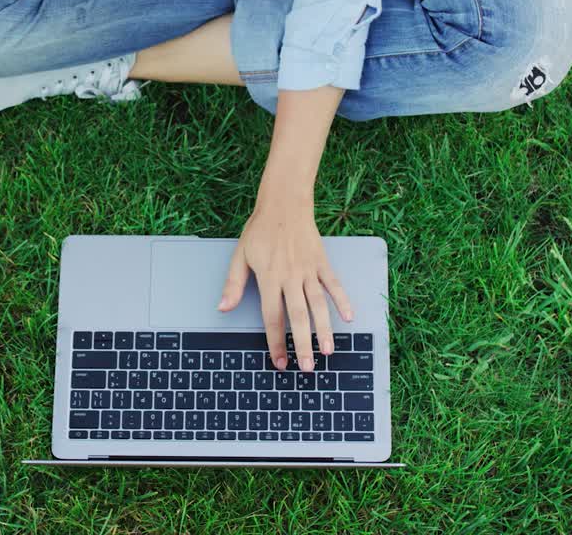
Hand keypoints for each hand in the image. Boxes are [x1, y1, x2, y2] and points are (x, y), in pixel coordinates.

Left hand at [218, 192, 352, 371]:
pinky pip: (334, 284)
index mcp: (269, 278)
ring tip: (328, 351)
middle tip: (307, 368)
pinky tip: (349, 317)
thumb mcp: (240, 256)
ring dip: (324, 329)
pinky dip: (342, 301)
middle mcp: (290, 277)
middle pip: (298, 316)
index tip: (279, 361)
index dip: (275, 341)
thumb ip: (233, 284)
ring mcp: (308, 270)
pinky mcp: (322, 262)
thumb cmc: (260, 230)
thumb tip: (223, 308)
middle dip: (302, 344)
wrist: (284, 204)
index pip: (272, 317)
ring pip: (318, 304)